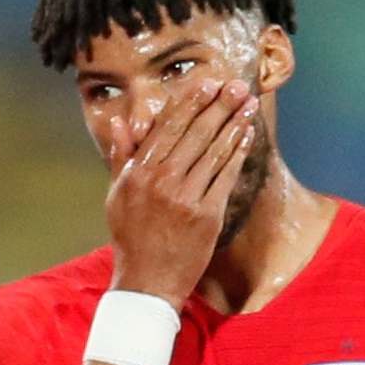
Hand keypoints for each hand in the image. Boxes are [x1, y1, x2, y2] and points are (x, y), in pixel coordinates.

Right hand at [104, 77, 257, 308]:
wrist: (146, 281)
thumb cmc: (131, 237)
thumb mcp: (116, 195)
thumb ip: (121, 156)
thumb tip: (120, 122)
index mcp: (136, 173)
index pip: (166, 128)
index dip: (189, 103)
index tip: (206, 83)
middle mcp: (160, 181)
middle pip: (194, 134)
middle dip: (217, 105)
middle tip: (236, 84)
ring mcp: (185, 197)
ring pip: (213, 151)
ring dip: (233, 123)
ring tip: (247, 103)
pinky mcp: (207, 214)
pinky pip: (225, 176)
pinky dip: (237, 153)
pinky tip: (246, 135)